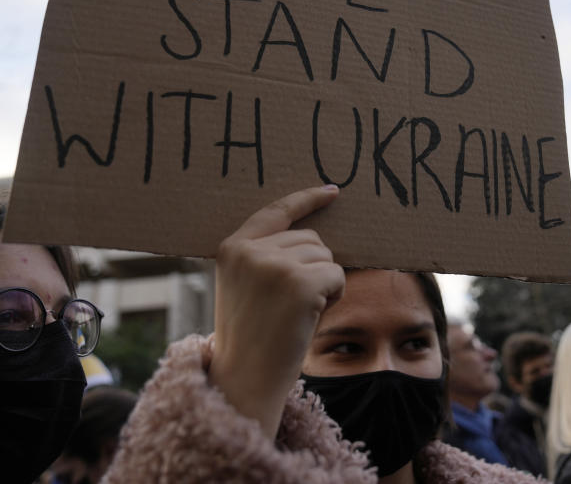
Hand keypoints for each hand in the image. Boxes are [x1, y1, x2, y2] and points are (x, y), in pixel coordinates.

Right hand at [208, 184, 343, 437]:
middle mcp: (251, 250)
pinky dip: (334, 296)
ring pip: (326, 257)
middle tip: (292, 304)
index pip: (276, 211)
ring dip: (324, 283)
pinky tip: (311, 317)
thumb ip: (267, 256)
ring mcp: (275, 265)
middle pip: (311, 238)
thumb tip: (315, 237)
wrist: (245, 378)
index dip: (306, 199)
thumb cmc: (252, 337)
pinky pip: (337, 276)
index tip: (332, 191)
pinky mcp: (300, 283)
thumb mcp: (245, 286)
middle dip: (314, 268)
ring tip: (297, 312)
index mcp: (232, 247)